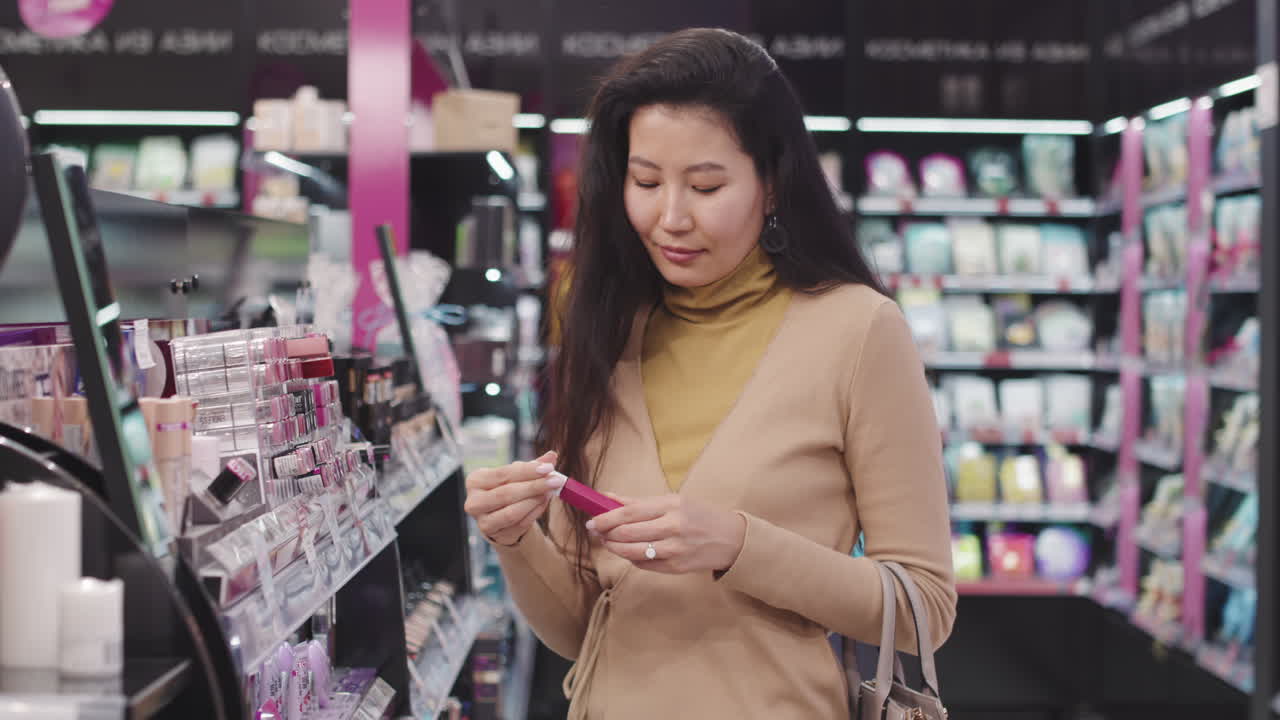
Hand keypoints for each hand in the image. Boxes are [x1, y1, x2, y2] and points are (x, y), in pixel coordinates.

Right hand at [464, 451, 566, 545]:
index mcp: (475, 480)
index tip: (549, 468)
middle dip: (534, 486)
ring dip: (535, 501)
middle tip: (556, 481)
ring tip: (550, 492)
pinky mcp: (495, 534)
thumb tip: (552, 455)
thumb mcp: (517, 474)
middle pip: (507, 494)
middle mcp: (474, 502)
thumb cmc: (507, 488)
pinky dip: (535, 513)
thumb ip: (534, 465)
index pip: (504, 473)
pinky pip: (520, 524)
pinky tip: (544, 502)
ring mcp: (483, 521)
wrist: (499, 514)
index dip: (527, 471)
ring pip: (513, 512)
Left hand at [587, 494, 746, 573]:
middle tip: (596, 532)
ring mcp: (675, 549)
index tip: (592, 520)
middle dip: (607, 534)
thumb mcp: (673, 501)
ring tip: (608, 542)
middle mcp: (673, 527)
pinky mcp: (676, 567)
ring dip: (615, 548)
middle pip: (628, 533)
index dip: (606, 518)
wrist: (731, 539)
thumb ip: (638, 502)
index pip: (630, 512)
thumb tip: (606, 497)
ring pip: (633, 552)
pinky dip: (632, 558)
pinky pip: (644, 564)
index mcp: (672, 505)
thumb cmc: (698, 516)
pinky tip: (630, 552)